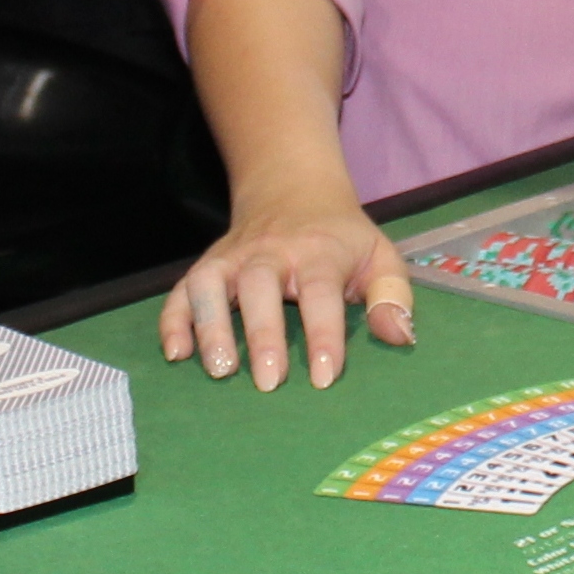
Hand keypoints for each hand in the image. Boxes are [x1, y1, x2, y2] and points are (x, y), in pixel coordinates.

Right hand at [157, 197, 416, 388]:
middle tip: (268, 383)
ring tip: (219, 371)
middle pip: (261, 286)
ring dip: (211, 325)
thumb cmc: (342, 239)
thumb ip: (393, 297)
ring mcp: (233, 257)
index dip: (323, 334)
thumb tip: (400, 338)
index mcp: (319, 251)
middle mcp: (271, 252)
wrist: (293, 190)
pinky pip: (181, 290)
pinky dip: (173, 320)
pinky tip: (176, 354)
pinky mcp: (206, 265)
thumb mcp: (380, 256)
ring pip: (212, 284)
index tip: (323, 377)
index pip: (321, 291)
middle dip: (263, 334)